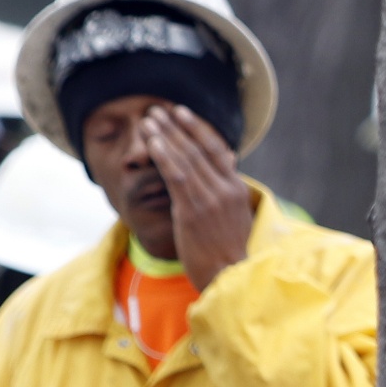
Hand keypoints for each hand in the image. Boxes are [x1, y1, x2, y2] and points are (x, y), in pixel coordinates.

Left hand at [143, 104, 252, 290]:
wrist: (229, 277)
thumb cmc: (229, 254)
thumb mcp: (235, 218)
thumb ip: (228, 192)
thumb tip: (228, 165)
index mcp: (237, 190)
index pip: (217, 150)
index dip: (198, 129)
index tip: (182, 114)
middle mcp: (226, 189)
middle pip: (198, 150)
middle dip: (176, 127)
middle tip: (158, 109)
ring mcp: (210, 199)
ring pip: (186, 159)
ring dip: (165, 136)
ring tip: (148, 120)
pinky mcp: (192, 210)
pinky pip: (176, 176)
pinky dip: (164, 156)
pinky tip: (152, 142)